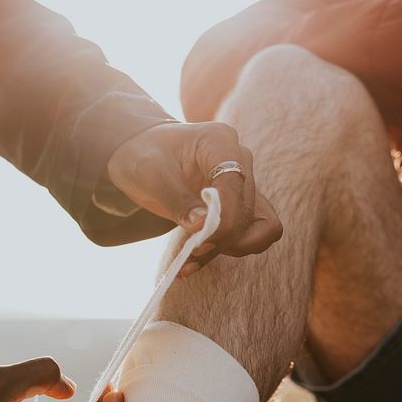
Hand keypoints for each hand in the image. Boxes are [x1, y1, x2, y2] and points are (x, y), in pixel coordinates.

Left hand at [106, 122, 282, 275]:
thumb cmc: (144, 155)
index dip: (223, 218)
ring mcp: (242, 182)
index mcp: (220, 142)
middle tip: (191, 255)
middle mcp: (240, 160)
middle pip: (247, 209)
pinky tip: (199, 258)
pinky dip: (232, 248)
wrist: (141, 155)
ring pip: (260, 225)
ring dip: (232, 247)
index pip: (235, 185)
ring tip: (193, 260)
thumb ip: (177, 200)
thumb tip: (202, 227)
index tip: (200, 243)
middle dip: (222, 238)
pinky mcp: (238, 203)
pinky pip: (252, 231)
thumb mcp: (151, 174)